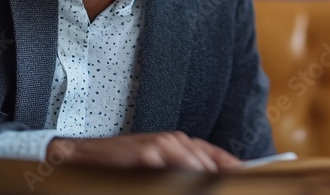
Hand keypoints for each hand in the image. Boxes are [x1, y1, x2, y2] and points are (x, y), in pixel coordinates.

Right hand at [46, 132, 241, 171]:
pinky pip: (171, 171)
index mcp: (178, 142)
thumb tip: (207, 177)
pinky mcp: (146, 154)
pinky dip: (179, 179)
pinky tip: (183, 183)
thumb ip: (181, 166)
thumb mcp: (155, 162)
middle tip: (227, 187)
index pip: (213, 154)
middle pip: (207, 163)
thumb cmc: (120, 163)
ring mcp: (159, 146)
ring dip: (201, 180)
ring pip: (193, 167)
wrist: (84, 156)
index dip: (230, 166)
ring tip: (212, 186)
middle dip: (216, 179)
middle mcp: (172, 141)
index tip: (245, 174)